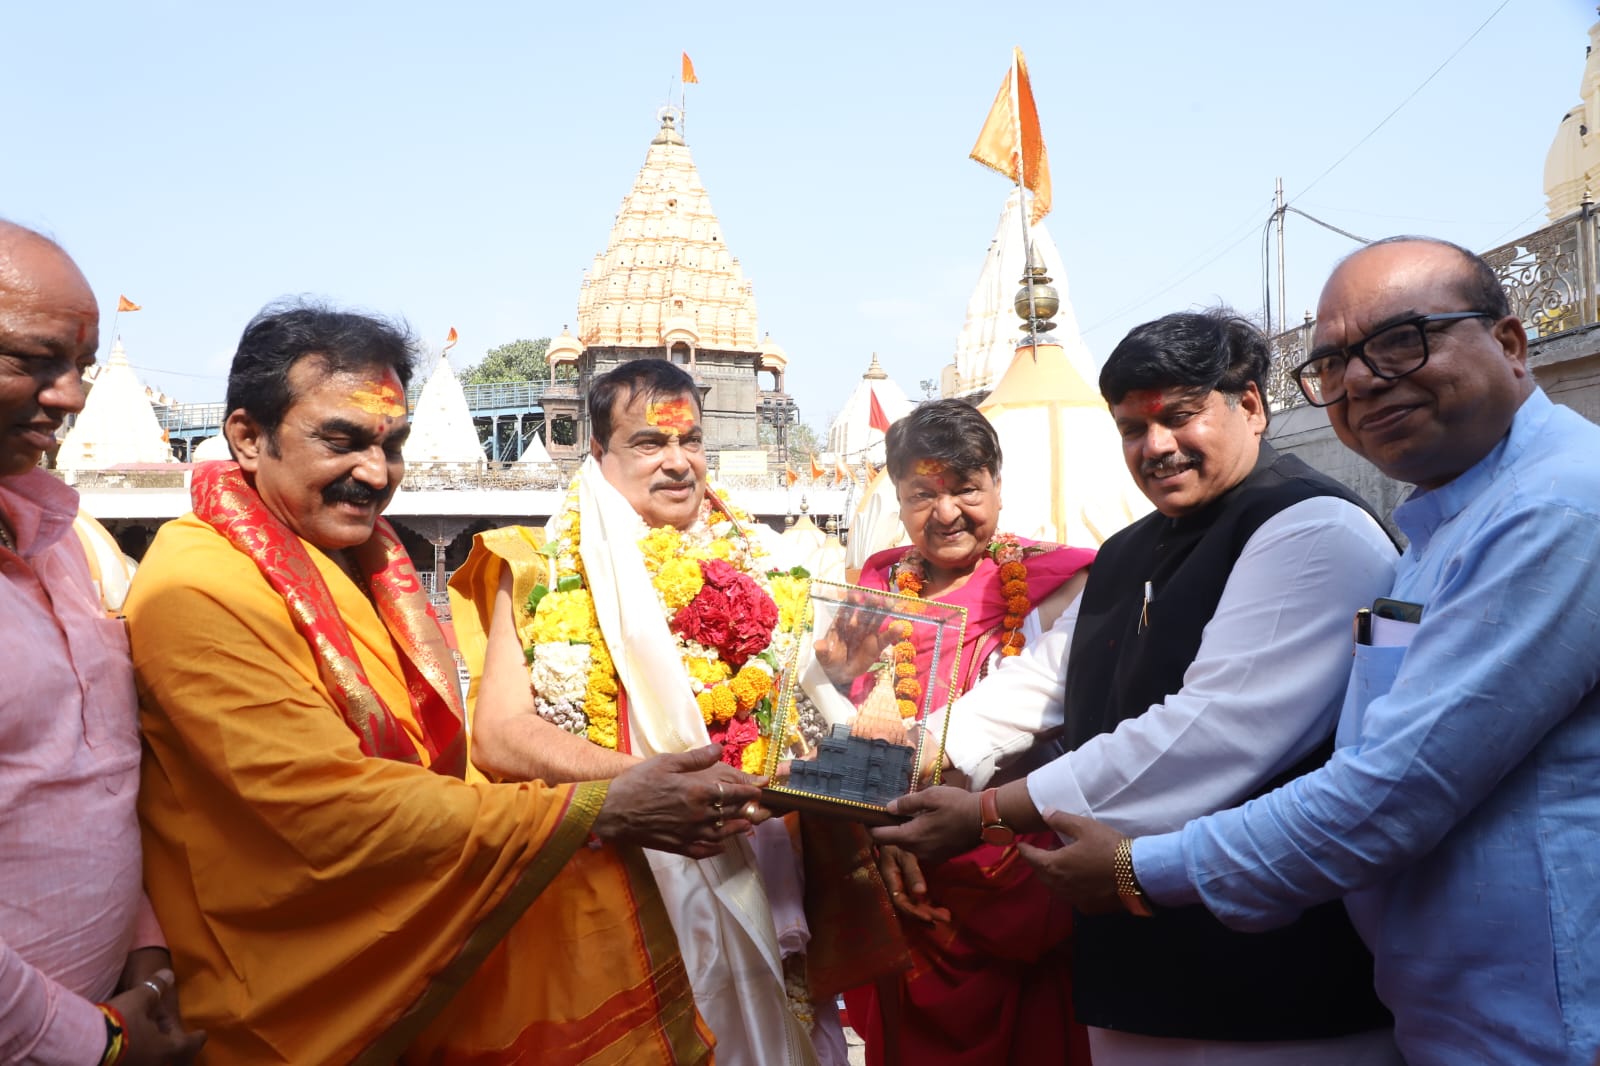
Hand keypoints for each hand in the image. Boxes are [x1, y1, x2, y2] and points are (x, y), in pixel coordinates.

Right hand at [106, 965, 206, 1064]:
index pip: (187, 1045)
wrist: (82, 1046)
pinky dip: (139, 1052)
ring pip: (152, 1059)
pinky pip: (135, 1061)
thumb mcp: (139, 999)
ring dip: (154, 1047)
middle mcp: (152, 1065)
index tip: (203, 1034)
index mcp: (164, 1050)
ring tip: (148, 1033)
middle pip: (169, 1055)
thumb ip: (156, 988)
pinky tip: (130, 1043)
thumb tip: (169, 974)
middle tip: (171, 1033)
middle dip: (171, 1043)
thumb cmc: (118, 1023)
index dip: (196, 1038)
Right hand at [593, 743, 765, 858]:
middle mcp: (698, 816)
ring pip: (721, 834)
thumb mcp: (666, 762)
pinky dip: (715, 849)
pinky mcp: (677, 846)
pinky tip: (721, 846)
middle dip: (745, 809)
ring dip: (736, 829)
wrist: (612, 811)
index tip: (759, 789)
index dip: (749, 791)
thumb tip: (719, 748)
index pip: (733, 793)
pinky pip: (702, 851)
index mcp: (697, 792)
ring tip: (746, 826)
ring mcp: (688, 834)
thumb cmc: (637, 782)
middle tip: (756, 806)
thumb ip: (696, 758)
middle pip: (730, 814)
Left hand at [812, 605, 894, 684]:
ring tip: (890, 604)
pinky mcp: (876, 645)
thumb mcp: (824, 658)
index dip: (850, 602)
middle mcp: (855, 625)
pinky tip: (900, 627)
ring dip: (882, 612)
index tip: (855, 595)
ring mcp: (867, 634)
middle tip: (875, 597)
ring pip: (875, 621)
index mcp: (841, 625)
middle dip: (869, 604)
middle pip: (863, 613)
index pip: (845, 610)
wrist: (841, 673)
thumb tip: (818, 645)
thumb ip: (822, 651)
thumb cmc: (831, 660)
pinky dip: (892, 633)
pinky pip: (884, 638)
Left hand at [870, 785, 980, 865]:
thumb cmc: (957, 805)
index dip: (871, 826)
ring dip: (906, 831)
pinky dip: (919, 836)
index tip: (867, 816)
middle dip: (889, 827)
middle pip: (894, 841)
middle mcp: (918, 851)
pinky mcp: (941, 856)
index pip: (880, 836)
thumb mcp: (930, 796)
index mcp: (912, 836)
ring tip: (912, 814)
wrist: (986, 819)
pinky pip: (922, 847)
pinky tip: (927, 822)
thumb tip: (889, 808)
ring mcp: (930, 856)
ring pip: (909, 844)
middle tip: (892, 810)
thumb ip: (907, 803)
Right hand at [876, 844, 949, 923]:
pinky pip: (917, 899)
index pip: (900, 901)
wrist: (893, 835)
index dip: (914, 912)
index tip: (930, 918)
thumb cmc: (898, 843)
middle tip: (945, 918)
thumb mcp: (905, 854)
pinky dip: (927, 906)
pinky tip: (939, 910)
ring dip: (929, 912)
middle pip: (909, 907)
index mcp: (889, 880)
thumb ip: (912, 872)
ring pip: (913, 905)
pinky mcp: (908, 885)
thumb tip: (920, 893)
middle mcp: (894, 887)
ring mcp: (901, 887)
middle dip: (926, 914)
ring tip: (946, 916)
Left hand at [1015, 809, 1123, 913]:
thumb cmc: (1107, 846)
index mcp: (1054, 865)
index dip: (1025, 850)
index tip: (1020, 845)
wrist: (1134, 872)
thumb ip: (1060, 820)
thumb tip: (1044, 813)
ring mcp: (1073, 897)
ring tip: (1057, 864)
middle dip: (1037, 862)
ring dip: (1050, 875)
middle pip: (1040, 874)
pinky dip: (1065, 887)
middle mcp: (1059, 884)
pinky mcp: (1087, 904)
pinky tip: (1074, 880)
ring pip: (1053, 887)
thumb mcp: (1083, 826)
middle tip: (1041, 851)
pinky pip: (1068, 896)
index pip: (1031, 857)